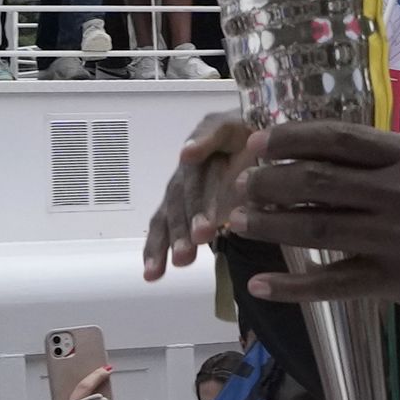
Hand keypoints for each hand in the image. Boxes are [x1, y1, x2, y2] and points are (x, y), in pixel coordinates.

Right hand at [143, 111, 263, 278]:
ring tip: (181, 261)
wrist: (247, 137)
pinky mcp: (180, 213)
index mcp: (197, 153)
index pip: (194, 179)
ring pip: (170, 219)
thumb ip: (211, 136)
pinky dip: (155, 252)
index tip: (203, 225)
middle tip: (196, 244)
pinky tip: (152, 274)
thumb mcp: (231, 126)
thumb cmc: (240, 132)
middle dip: (187, 225)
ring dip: (174, 241)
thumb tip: (185, 153)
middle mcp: (184, 175)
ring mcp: (180, 195)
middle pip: (181, 202)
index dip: (197, 201)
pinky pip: (163, 231)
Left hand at [233, 120, 399, 332]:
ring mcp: (397, 236)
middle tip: (238, 186)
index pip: (339, 139)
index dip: (291, 139)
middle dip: (268, 182)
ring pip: (316, 226)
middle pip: (317, 179)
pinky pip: (333, 281)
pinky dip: (293, 284)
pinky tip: (263, 284)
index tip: (258, 142)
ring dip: (269, 225)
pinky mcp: (397, 279)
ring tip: (235, 225)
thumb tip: (349, 163)